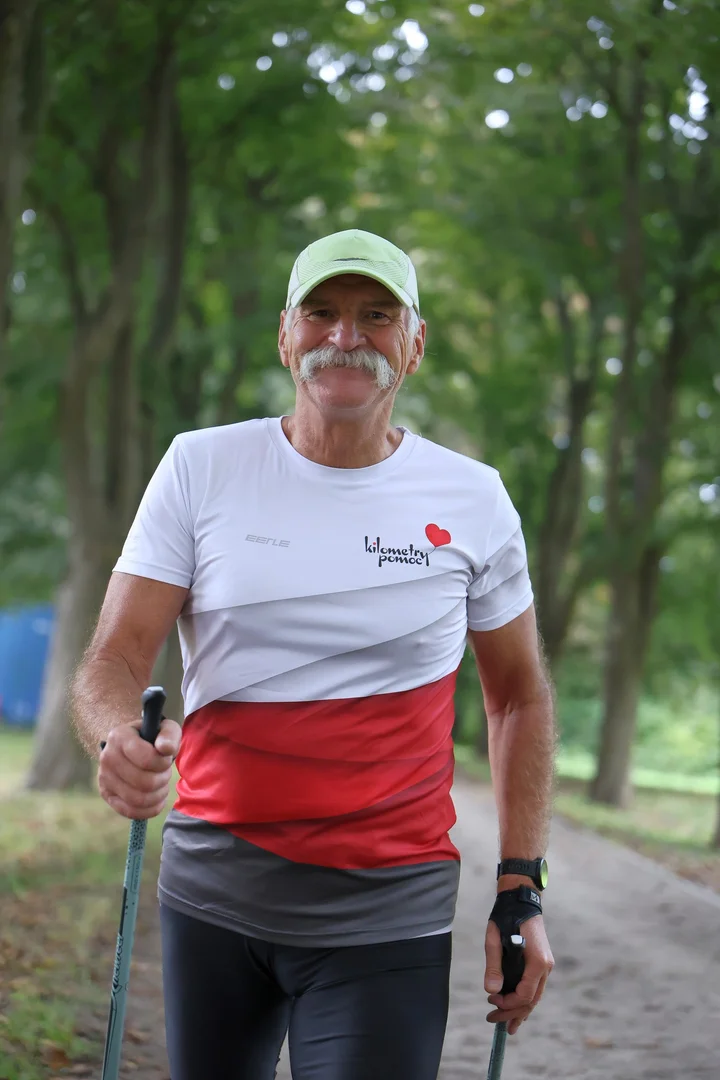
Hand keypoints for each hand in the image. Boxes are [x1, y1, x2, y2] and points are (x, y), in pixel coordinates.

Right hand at [98, 717, 181, 819]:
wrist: (132, 746)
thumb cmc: (152, 738)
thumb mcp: (165, 729)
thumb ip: (169, 735)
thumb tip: (165, 749)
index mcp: (119, 736)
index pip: (146, 759)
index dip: (163, 763)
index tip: (166, 758)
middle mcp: (107, 757)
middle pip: (144, 782)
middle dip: (162, 779)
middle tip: (164, 772)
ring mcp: (104, 777)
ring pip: (138, 799)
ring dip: (158, 794)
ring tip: (161, 784)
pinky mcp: (107, 794)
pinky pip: (130, 811)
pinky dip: (149, 809)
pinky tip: (157, 799)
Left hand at [484, 914, 553, 1034]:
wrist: (521, 899)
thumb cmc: (507, 916)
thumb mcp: (494, 938)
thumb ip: (493, 964)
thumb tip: (491, 991)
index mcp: (537, 961)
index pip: (525, 994)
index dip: (508, 1003)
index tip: (491, 1002)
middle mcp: (545, 966)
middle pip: (531, 1000)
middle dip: (512, 1013)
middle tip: (492, 1019)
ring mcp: (546, 965)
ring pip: (534, 996)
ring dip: (519, 1011)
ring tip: (505, 1026)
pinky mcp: (542, 963)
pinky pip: (535, 988)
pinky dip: (525, 1001)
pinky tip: (516, 1011)